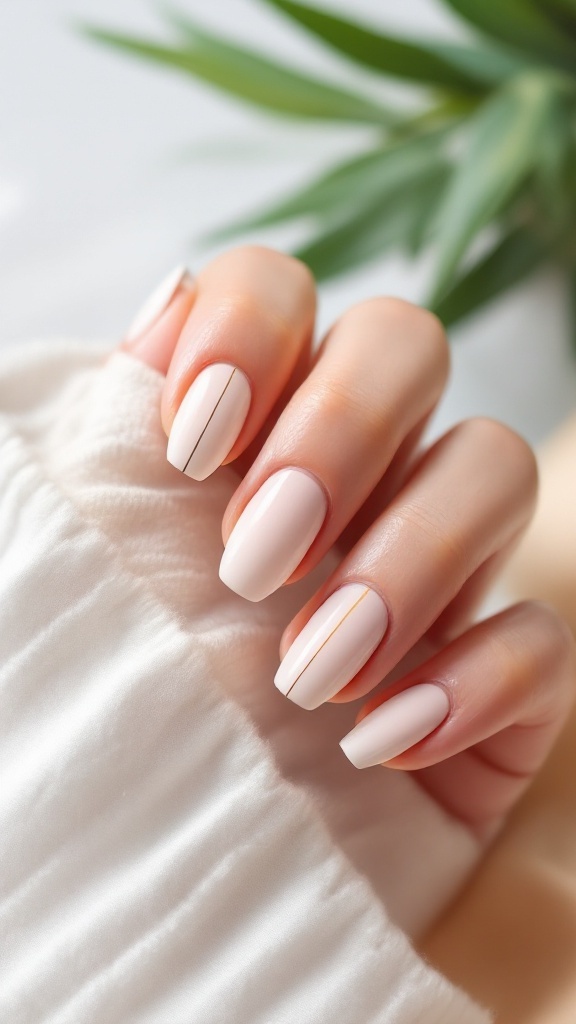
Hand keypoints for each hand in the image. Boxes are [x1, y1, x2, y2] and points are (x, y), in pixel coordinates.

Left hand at [123, 246, 574, 844]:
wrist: (161, 877)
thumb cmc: (105, 706)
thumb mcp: (80, 554)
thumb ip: (105, 429)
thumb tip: (163, 307)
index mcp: (240, 425)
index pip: (279, 289)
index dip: (252, 328)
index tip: (196, 439)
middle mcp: (346, 472)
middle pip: (406, 345)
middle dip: (341, 430)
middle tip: (256, 554)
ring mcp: (431, 567)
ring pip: (491, 465)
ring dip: (413, 556)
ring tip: (311, 670)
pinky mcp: (494, 678)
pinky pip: (542, 639)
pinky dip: (473, 681)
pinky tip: (385, 741)